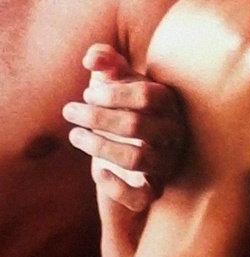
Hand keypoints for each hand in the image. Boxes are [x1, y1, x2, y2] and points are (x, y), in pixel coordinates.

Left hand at [63, 43, 186, 211]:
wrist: (137, 151)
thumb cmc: (127, 108)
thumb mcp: (118, 82)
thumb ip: (107, 61)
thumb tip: (92, 59)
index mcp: (169, 105)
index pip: (147, 96)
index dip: (112, 93)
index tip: (88, 93)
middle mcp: (173, 134)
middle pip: (135, 126)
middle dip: (96, 118)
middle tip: (69, 111)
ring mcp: (166, 163)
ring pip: (134, 159)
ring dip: (98, 146)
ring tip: (75, 135)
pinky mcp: (154, 189)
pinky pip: (140, 196)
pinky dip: (116, 187)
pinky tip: (99, 172)